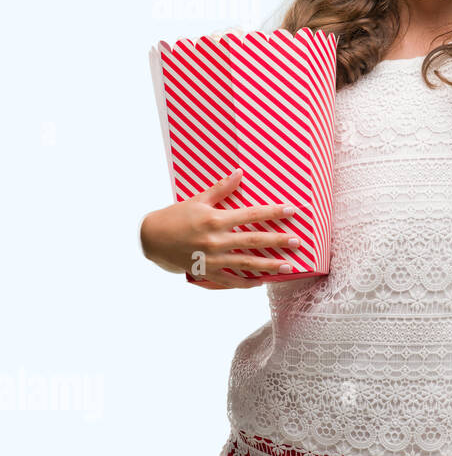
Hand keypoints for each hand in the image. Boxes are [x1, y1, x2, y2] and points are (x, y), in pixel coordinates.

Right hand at [139, 169, 299, 288]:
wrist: (150, 239)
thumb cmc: (175, 216)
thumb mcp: (198, 200)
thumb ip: (221, 189)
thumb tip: (239, 173)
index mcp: (215, 220)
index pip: (251, 214)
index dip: (273, 212)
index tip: (291, 211)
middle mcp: (216, 241)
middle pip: (254, 241)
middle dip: (278, 241)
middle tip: (297, 242)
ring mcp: (212, 259)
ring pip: (247, 264)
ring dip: (269, 266)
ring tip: (288, 267)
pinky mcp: (206, 272)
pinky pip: (230, 280)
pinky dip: (246, 283)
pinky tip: (262, 282)